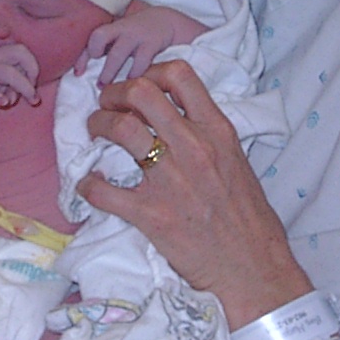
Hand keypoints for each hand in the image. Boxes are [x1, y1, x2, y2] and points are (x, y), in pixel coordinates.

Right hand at [0, 43, 39, 109]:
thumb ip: (13, 86)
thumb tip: (24, 96)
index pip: (23, 50)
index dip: (33, 66)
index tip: (32, 83)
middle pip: (18, 55)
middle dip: (31, 75)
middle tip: (33, 95)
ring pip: (6, 72)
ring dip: (22, 87)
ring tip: (28, 101)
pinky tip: (4, 102)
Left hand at [75, 1, 207, 84]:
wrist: (166, 21)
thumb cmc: (135, 36)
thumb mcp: (118, 39)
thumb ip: (103, 52)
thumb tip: (81, 75)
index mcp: (110, 29)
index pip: (90, 38)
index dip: (82, 56)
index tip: (78, 74)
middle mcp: (120, 29)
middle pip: (98, 37)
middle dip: (94, 58)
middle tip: (99, 83)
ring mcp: (136, 34)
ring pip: (117, 53)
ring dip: (110, 71)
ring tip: (111, 87)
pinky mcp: (152, 41)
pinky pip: (141, 59)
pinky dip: (136, 73)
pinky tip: (135, 82)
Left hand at [78, 60, 309, 325]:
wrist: (252, 267)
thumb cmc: (248, 218)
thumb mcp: (237, 162)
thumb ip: (209, 137)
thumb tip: (178, 120)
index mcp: (218, 131)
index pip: (179, 75)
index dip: (150, 72)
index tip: (140, 87)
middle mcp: (193, 147)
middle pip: (141, 92)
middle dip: (115, 93)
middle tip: (107, 105)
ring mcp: (170, 179)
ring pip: (119, 128)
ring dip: (98, 125)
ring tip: (94, 133)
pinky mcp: (150, 214)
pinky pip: (102, 190)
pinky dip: (87, 185)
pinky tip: (90, 186)